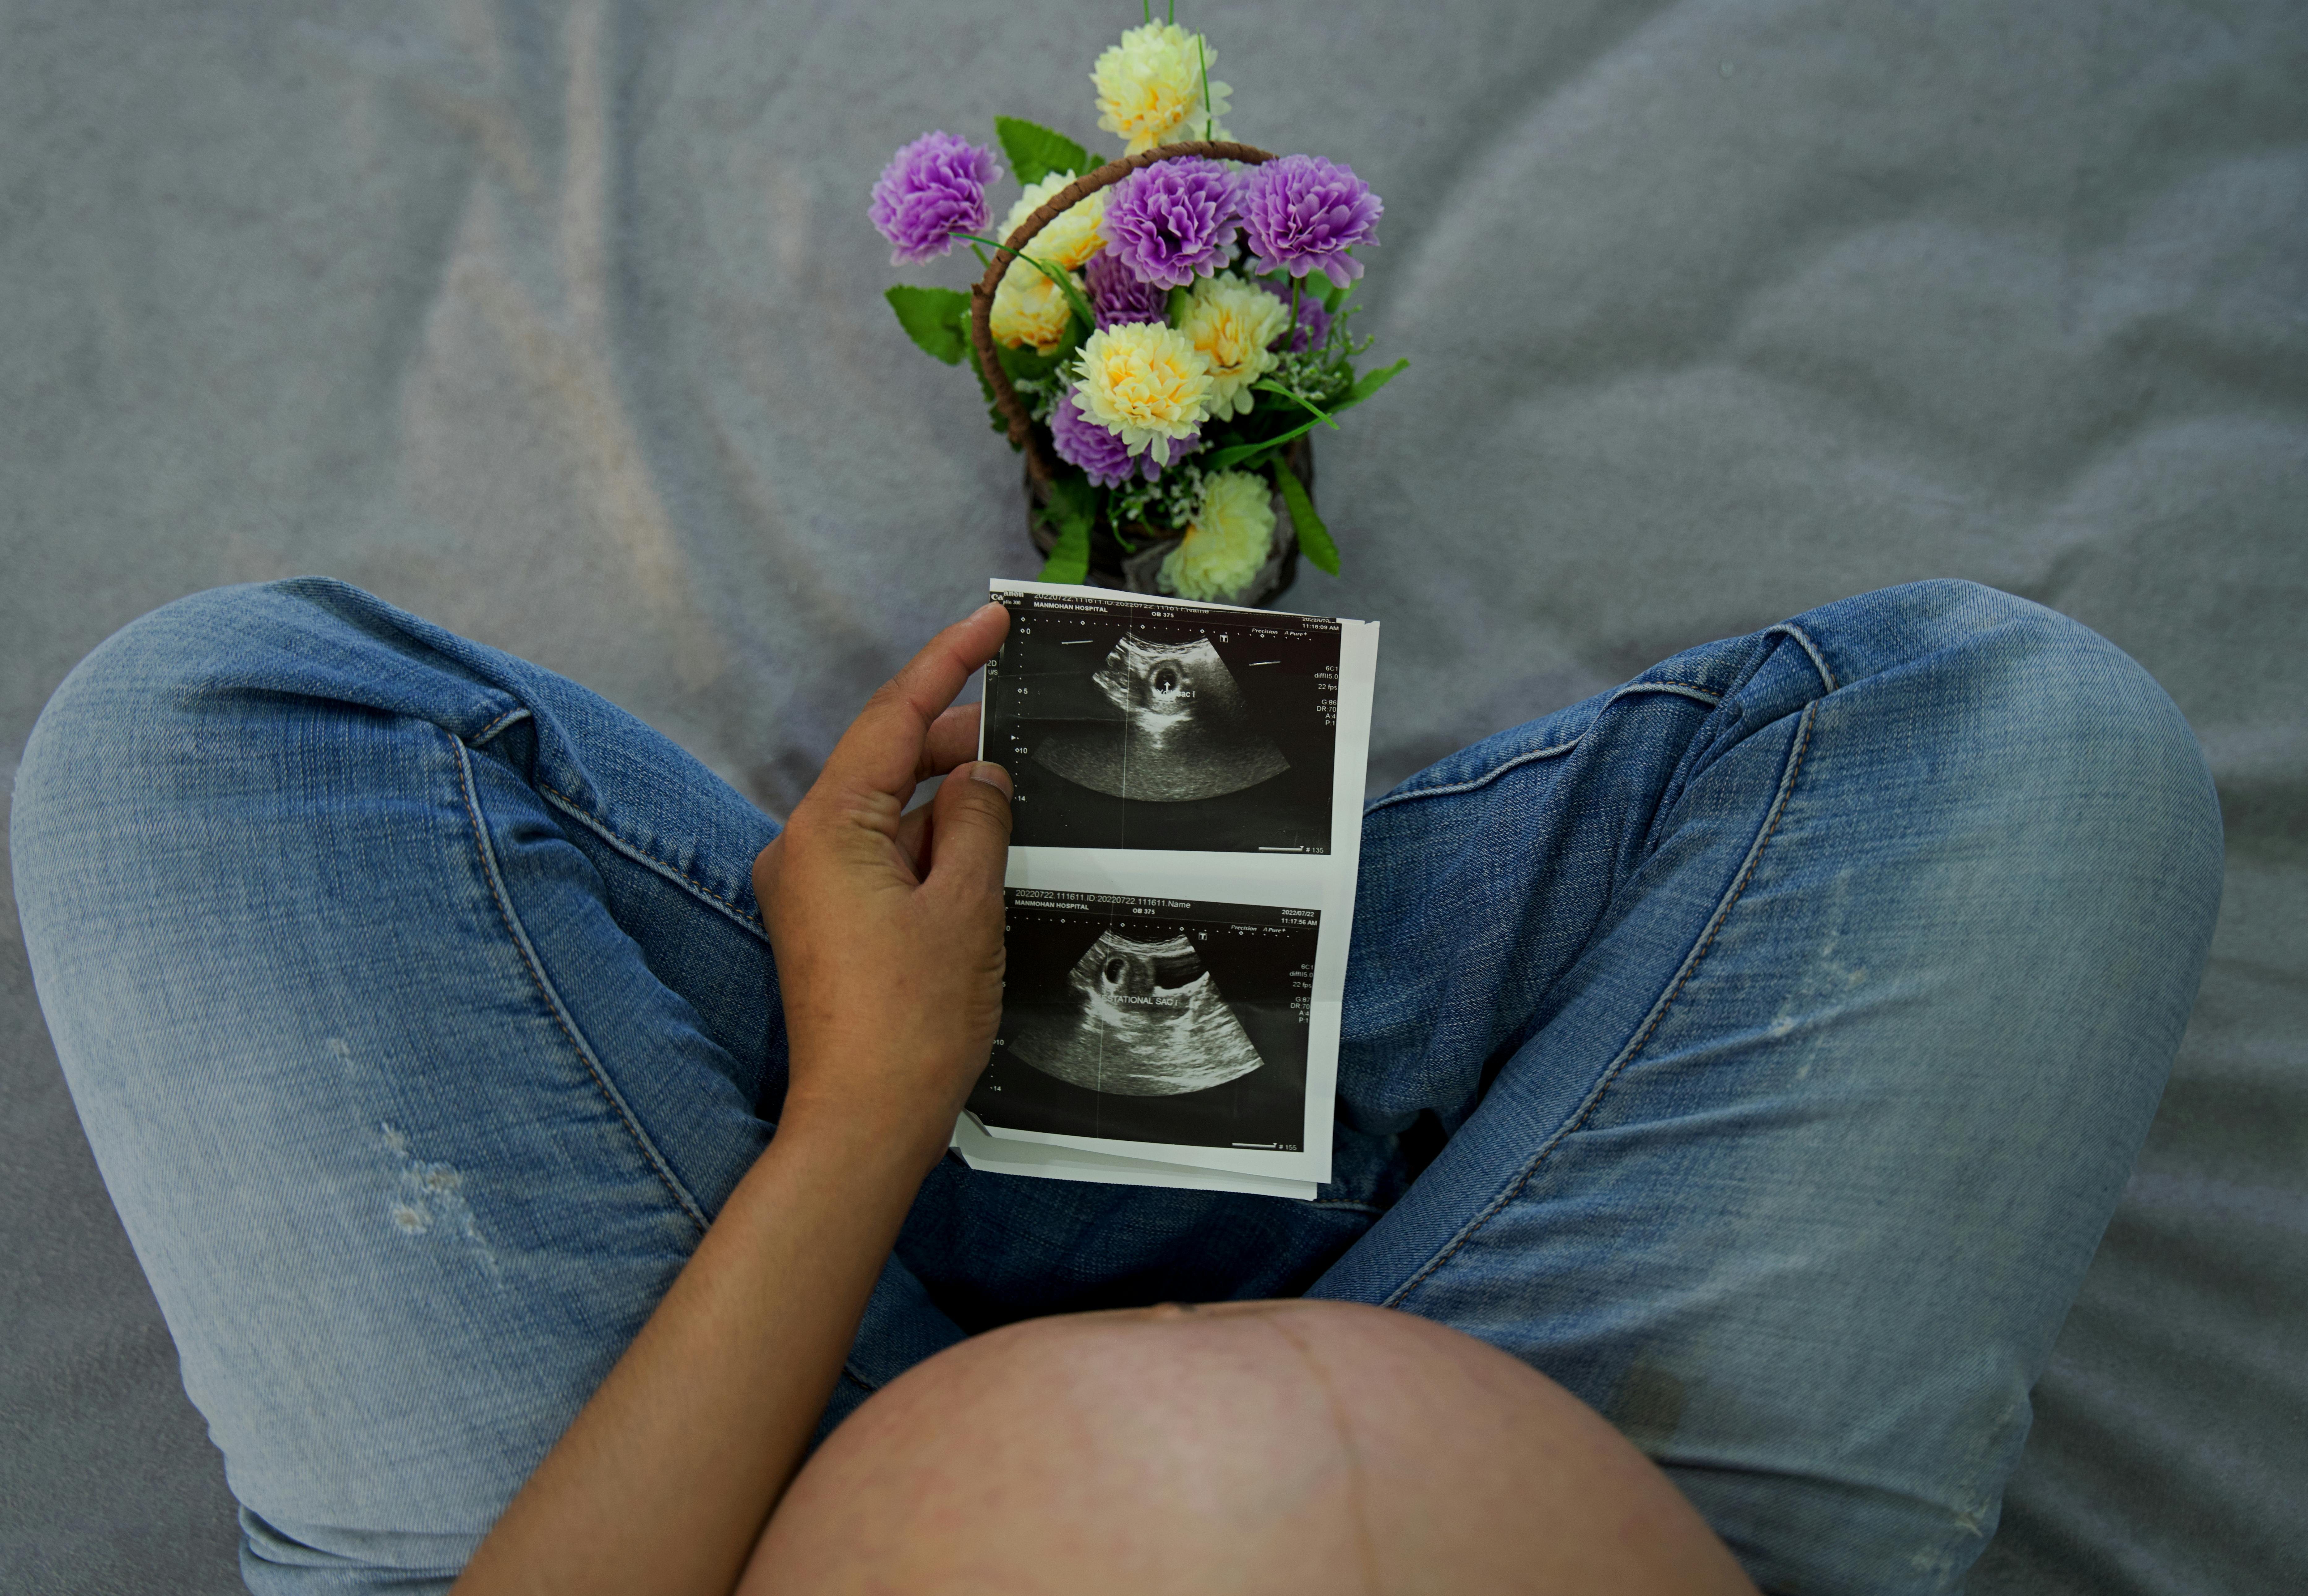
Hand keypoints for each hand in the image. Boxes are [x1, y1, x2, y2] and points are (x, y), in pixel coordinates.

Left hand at [751, 602, 1013, 1172]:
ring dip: (952, 806)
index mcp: (828, 828)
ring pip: (892, 814)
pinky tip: (985, 862)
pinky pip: (885, 859)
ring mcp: (811, 888)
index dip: (947, 661)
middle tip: (1025, 724)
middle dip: (957, 742)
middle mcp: (804, 847)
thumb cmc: (911, 1021)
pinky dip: (934, 850)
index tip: (990, 620)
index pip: (893, 716)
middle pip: (888, 762)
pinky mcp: (826, 923)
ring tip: (1017, 810)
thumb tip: (982, 778)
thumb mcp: (967, 904)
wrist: (864, 1122)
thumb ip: (979, 822)